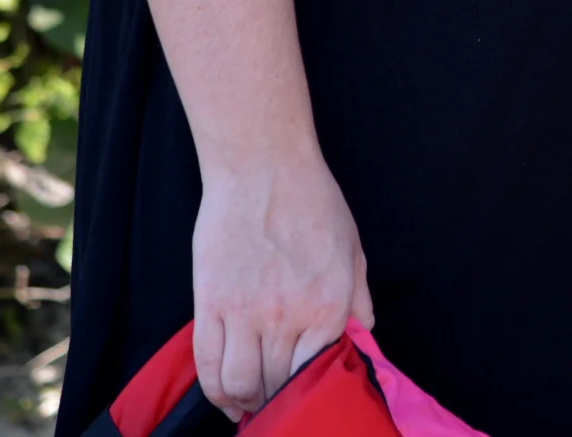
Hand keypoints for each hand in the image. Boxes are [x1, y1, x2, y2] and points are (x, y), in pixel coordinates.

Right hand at [191, 157, 373, 420]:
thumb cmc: (313, 202)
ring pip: (239, 383)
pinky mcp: (210, 303)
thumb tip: (365, 333)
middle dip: (276, 401)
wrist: (264, 167)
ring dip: (245, 401)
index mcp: (329, 306)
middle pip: (276, 385)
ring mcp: (245, 312)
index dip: (308, 393)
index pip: (315, 375)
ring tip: (250, 404)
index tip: (304, 397)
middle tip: (276, 404)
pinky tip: (226, 396)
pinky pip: (207, 362)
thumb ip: (359, 298)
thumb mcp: (353, 248)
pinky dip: (215, 389)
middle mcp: (288, 317)